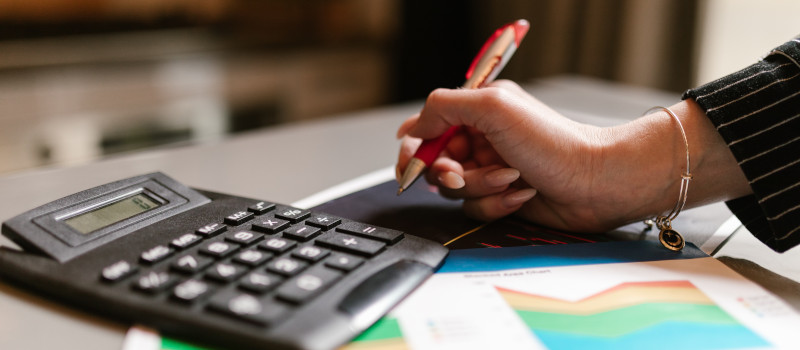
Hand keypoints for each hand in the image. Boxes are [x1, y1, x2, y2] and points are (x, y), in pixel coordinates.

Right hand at [396, 80, 749, 231]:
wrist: (596, 183)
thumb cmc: (554, 143)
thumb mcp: (493, 107)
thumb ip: (444, 106)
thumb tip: (413, 126)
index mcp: (477, 110)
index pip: (426, 127)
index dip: (414, 146)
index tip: (412, 161)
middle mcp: (481, 139)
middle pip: (434, 163)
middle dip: (447, 172)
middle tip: (460, 174)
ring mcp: (490, 170)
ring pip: (454, 190)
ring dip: (479, 187)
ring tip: (510, 179)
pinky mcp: (500, 198)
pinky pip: (476, 209)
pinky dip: (496, 204)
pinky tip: (520, 195)